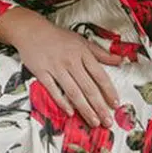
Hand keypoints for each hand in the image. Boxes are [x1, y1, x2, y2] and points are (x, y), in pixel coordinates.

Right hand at [0, 7, 121, 128]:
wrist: (31, 30)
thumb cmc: (58, 37)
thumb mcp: (82, 41)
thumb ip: (101, 53)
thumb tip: (120, 60)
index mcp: (82, 53)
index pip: (100, 75)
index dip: (109, 91)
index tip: (115, 104)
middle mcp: (71, 61)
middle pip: (88, 88)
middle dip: (99, 106)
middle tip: (107, 121)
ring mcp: (56, 68)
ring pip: (73, 92)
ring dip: (85, 109)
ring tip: (93, 121)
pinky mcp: (41, 73)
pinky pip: (53, 90)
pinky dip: (62, 102)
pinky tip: (70, 112)